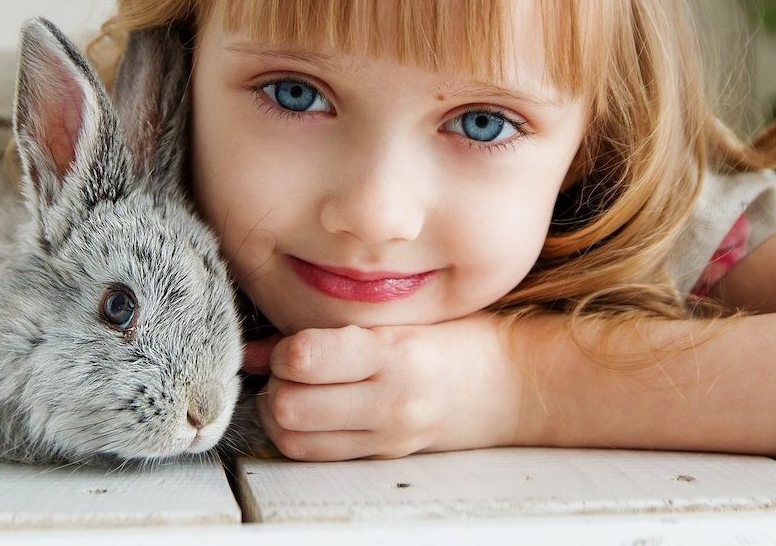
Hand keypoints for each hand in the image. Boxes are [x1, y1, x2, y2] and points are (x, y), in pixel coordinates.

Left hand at [244, 313, 524, 460]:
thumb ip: (335, 328)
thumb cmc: (462, 338)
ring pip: (296, 440)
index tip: (291, 343)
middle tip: (284, 369)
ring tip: (292, 392)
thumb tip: (260, 348)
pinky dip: (299, 436)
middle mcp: (389, 400)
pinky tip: (308, 412)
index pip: (305, 357)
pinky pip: (319, 456)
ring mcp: (388, 435)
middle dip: (273, 385)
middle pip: (290, 406)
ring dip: (279, 415)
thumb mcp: (402, 317)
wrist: (515, 385)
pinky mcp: (385, 456)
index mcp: (395, 352)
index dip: (282, 350)